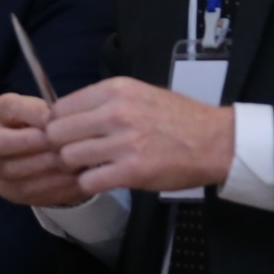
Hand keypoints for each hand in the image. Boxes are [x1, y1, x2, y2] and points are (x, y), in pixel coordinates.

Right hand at [0, 93, 89, 207]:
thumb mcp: (46, 112)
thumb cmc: (45, 124)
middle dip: (31, 143)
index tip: (58, 119)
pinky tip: (71, 179)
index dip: (34, 114)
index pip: (10, 108)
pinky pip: (25, 190)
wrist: (42, 152)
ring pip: (11, 170)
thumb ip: (50, 114)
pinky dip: (51, 185)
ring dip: (44, 167)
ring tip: (71, 162)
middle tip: (60, 144)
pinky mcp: (5, 188)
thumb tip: (62, 121)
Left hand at [44, 77, 233, 194]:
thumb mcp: (139, 93)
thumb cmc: (178, 118)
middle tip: (72, 153)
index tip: (65, 134)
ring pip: (69, 157)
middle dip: (60, 146)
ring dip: (74, 166)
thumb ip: (104, 101)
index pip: (61, 107)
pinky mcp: (131, 171)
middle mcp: (116, 112)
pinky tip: (101, 179)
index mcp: (116, 90)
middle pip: (57, 133)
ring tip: (88, 167)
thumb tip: (68, 114)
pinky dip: (89, 183)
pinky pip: (88, 181)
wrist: (215, 141)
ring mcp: (123, 142)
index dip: (57, 124)